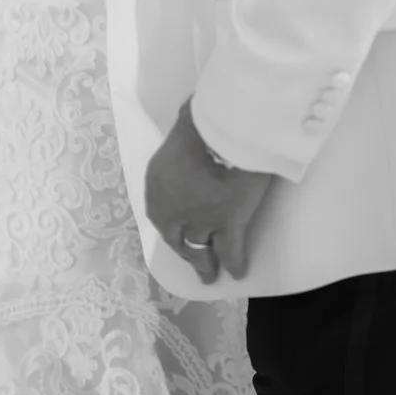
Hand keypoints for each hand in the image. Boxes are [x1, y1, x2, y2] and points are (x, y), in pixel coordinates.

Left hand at [142, 107, 278, 285]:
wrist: (222, 128)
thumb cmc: (203, 118)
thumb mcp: (183, 126)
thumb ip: (185, 136)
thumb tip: (192, 120)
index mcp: (158, 183)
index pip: (162, 213)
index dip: (172, 226)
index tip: (177, 234)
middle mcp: (172, 208)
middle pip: (177, 237)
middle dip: (186, 253)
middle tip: (194, 265)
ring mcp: (199, 219)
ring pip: (200, 249)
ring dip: (204, 264)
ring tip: (209, 275)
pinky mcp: (228, 222)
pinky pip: (231, 250)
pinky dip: (234, 263)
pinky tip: (237, 273)